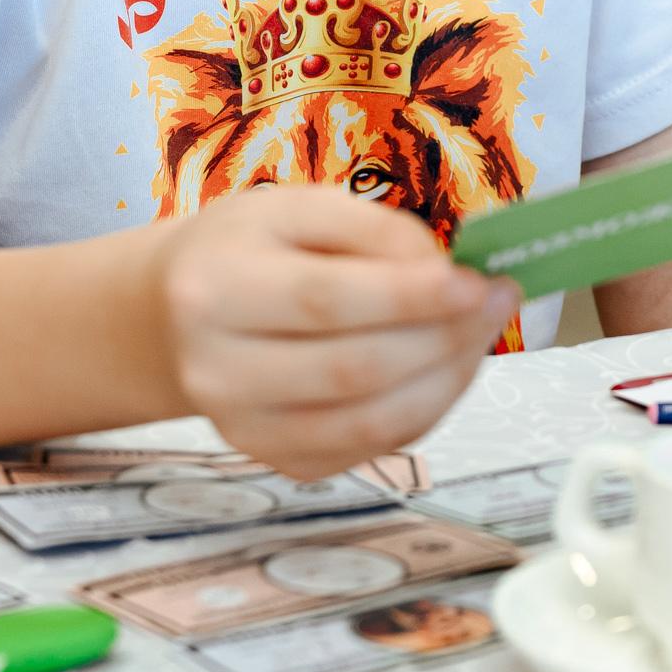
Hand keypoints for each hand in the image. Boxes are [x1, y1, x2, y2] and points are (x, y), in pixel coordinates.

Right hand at [150, 187, 517, 481]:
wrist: (173, 316)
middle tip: (497, 302)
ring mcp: (245, 430)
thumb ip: (373, 230)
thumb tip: (447, 273)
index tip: (478, 280)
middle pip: (354, 370)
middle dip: (444, 339)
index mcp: (214, 289)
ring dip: (447, 380)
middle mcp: (217, 371)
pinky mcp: (277, 462)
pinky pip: (370, 448)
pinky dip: (423, 410)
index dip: (411, 296)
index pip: (325, 300)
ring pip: (370, 424)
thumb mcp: (296, 208)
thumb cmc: (245, 249)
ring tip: (481, 333)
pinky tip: (444, 368)